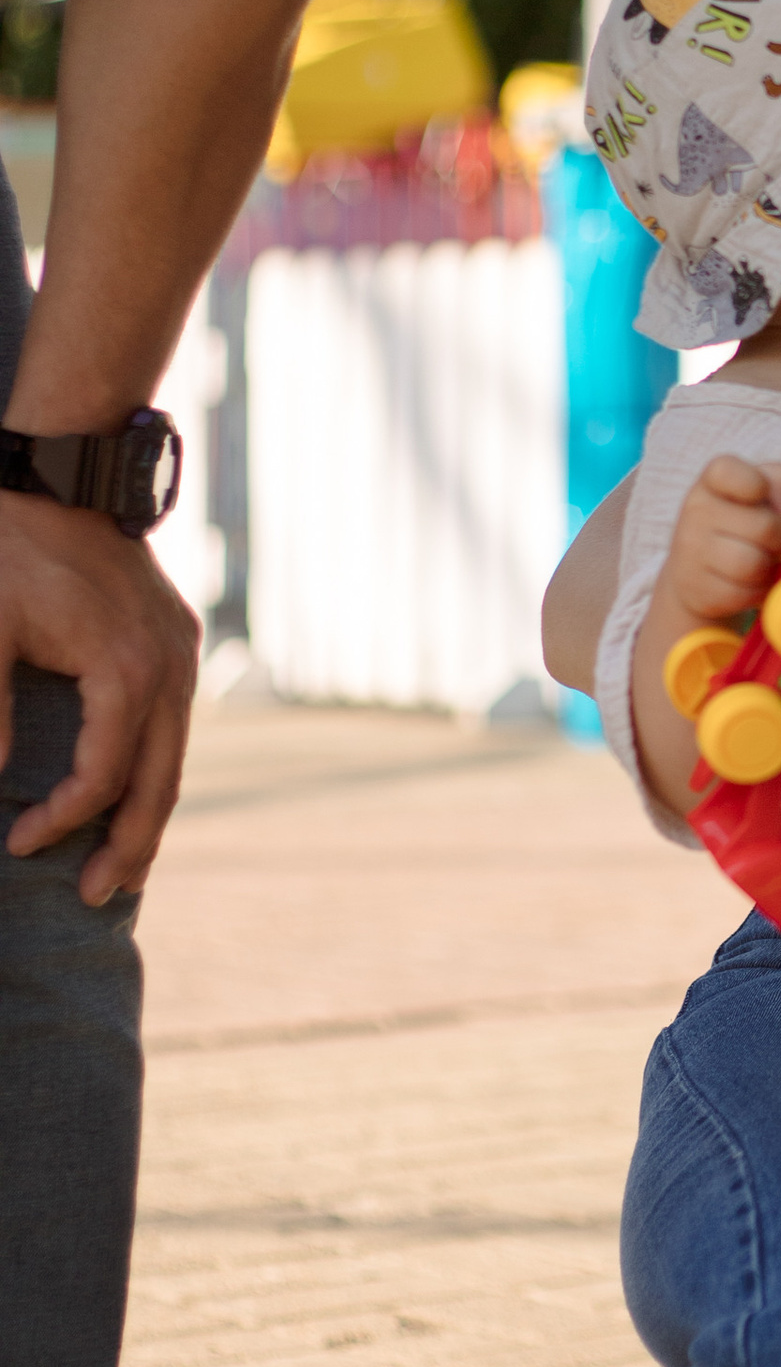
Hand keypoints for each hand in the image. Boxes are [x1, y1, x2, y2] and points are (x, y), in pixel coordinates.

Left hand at [0, 496, 200, 901]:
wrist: (66, 467)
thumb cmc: (16, 545)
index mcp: (127, 672)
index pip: (102, 777)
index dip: (62, 820)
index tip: (17, 842)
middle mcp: (169, 670)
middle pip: (160, 783)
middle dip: (129, 848)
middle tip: (97, 899)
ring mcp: (178, 654)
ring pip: (175, 758)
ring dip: (149, 814)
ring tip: (124, 866)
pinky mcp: (173, 640)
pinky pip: (172, 726)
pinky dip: (154, 770)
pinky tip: (132, 792)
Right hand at [665, 458, 780, 626]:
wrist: (698, 573)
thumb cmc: (743, 523)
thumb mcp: (765, 492)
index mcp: (713, 479)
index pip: (731, 472)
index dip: (761, 486)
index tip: (764, 497)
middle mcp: (696, 510)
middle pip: (765, 527)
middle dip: (780, 539)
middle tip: (771, 542)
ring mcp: (691, 550)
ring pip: (753, 564)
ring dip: (768, 568)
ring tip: (760, 562)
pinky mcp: (695, 588)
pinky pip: (744, 593)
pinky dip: (756, 592)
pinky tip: (746, 583)